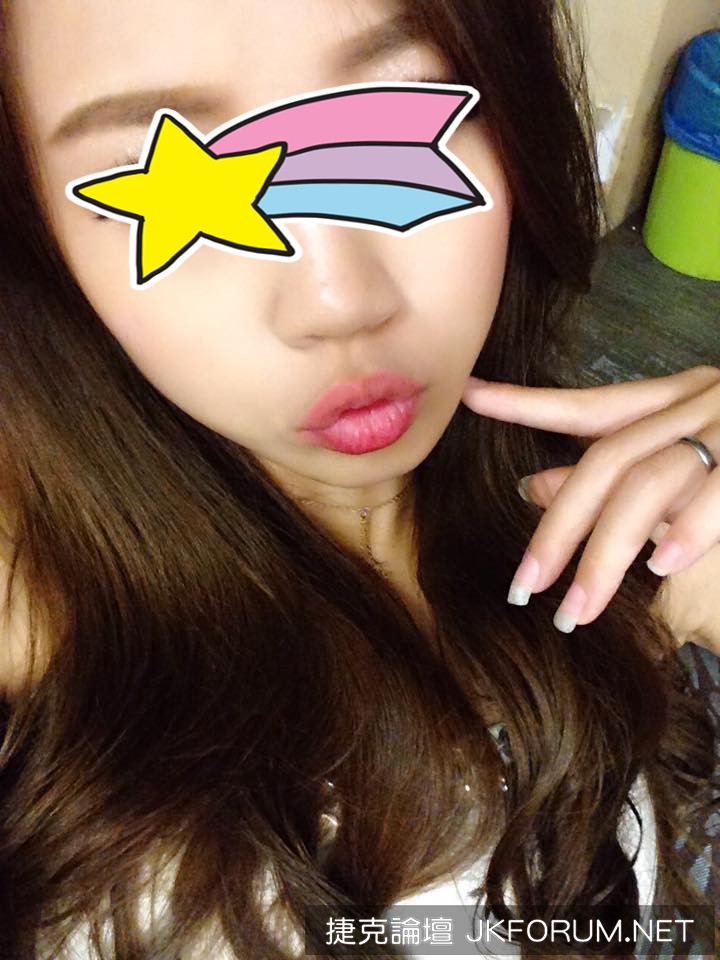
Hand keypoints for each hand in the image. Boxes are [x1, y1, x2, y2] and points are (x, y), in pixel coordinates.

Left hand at [461, 365, 719, 645]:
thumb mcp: (690, 444)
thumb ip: (618, 466)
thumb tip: (534, 483)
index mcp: (681, 397)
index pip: (591, 404)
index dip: (528, 402)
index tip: (471, 399)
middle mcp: (703, 402)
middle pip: (609, 460)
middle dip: (562, 527)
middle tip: (525, 585)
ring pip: (651, 481)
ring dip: (609, 550)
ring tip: (577, 608)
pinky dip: (693, 526)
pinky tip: (663, 566)